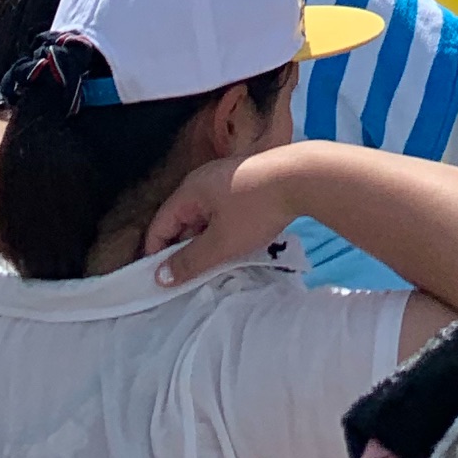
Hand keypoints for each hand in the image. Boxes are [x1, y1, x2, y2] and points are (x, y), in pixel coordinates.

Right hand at [145, 150, 294, 286]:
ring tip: (215, 263)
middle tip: (191, 277)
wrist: (301, 177)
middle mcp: (202, 179)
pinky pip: (221, 209)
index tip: (161, 281)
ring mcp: (224, 177)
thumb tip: (159, 277)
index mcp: (190, 190)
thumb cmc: (256, 210)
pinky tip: (235, 243)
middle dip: (183, 248)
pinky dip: (221, 228)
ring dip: (205, 240)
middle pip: (181, 219)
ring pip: (204, 215)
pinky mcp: (244, 180)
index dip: (156, 254)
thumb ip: (188, 262)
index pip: (160, 224)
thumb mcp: (220, 244)